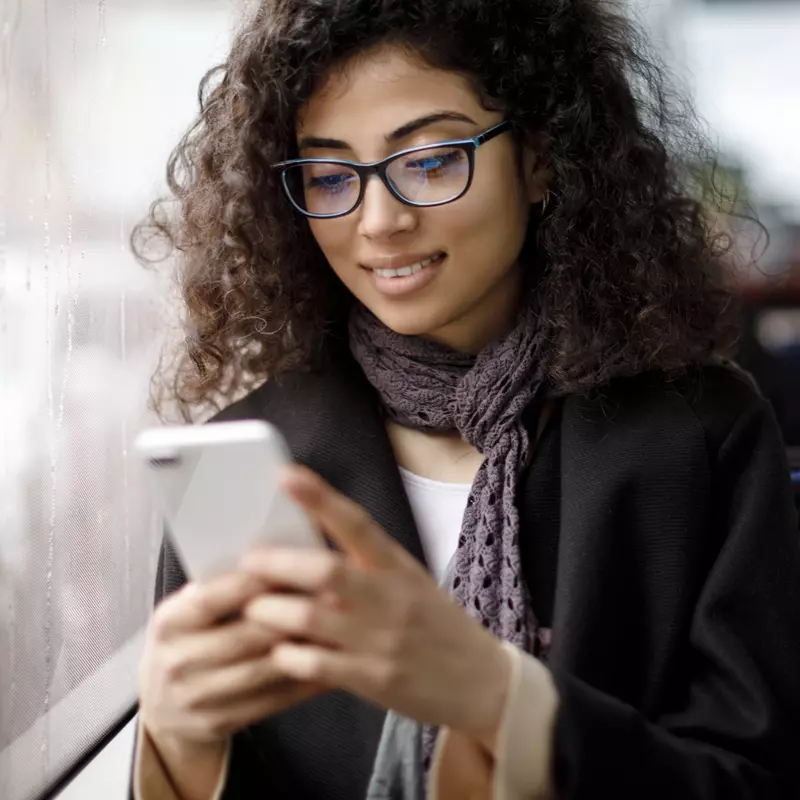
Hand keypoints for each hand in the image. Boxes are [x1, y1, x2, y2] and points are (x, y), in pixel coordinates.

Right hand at [138, 569, 326, 750]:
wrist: (162, 705)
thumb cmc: (186, 640)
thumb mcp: (186, 610)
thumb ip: (218, 588)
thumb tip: (271, 559)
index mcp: (168, 623)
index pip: (210, 599)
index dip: (249, 584)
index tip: (287, 566)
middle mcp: (178, 661)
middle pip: (243, 637)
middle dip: (290, 615)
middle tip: (330, 596)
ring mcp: (197, 697)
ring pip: (262, 670)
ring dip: (304, 648)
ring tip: (337, 626)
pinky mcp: (220, 722)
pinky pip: (272, 700)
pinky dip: (304, 681)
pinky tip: (330, 663)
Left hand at [240, 465, 510, 749]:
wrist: (480, 681)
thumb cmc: (436, 625)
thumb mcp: (410, 582)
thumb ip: (366, 565)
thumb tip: (307, 546)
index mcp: (398, 566)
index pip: (356, 523)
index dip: (320, 498)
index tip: (286, 475)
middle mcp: (390, 598)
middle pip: (325, 570)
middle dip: (277, 563)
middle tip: (248, 560)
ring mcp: (382, 640)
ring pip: (310, 617)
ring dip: (271, 611)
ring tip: (251, 608)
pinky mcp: (374, 679)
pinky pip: (316, 665)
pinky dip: (288, 656)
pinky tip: (279, 652)